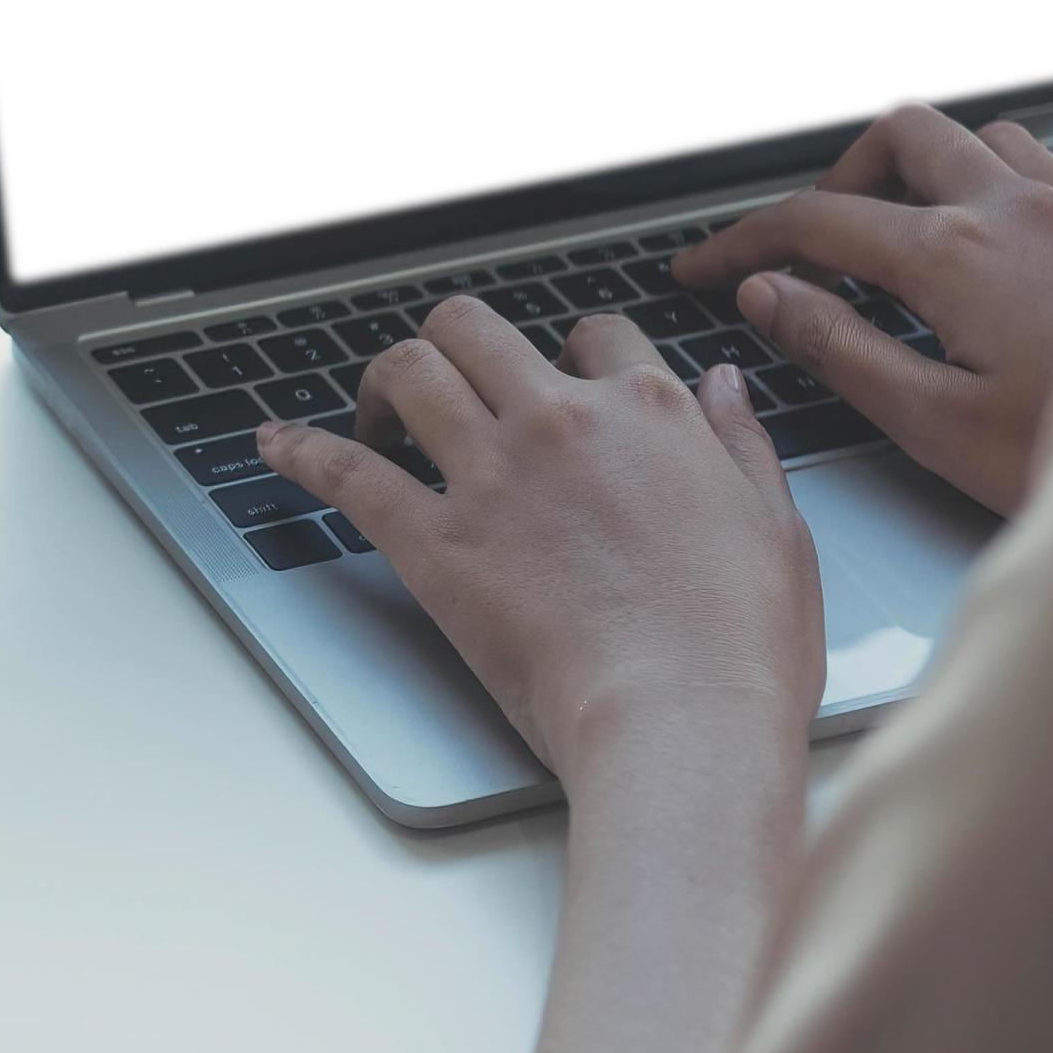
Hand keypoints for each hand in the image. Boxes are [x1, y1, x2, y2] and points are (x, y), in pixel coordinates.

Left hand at [254, 297, 821, 776]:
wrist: (680, 723)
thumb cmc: (739, 649)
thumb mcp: (776, 526)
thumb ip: (739, 443)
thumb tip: (720, 383)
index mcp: (649, 412)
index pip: (595, 335)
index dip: (572, 352)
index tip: (560, 379)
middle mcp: (561, 422)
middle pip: (479, 329)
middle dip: (457, 341)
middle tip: (450, 376)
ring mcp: (491, 477)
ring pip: (411, 371)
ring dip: (385, 379)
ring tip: (378, 406)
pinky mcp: (435, 542)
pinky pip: (347, 474)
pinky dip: (302, 451)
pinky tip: (276, 444)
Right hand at [674, 104, 1052, 515]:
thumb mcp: (931, 421)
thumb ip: (838, 346)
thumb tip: (768, 295)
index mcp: (956, 253)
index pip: (816, 221)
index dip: (744, 242)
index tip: (704, 270)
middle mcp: (1018, 210)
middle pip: (906, 135)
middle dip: (844, 177)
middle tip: (815, 245)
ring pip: (991, 141)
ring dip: (936, 171)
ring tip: (908, 233)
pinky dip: (1032, 200)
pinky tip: (1024, 249)